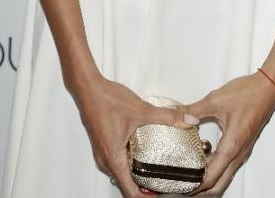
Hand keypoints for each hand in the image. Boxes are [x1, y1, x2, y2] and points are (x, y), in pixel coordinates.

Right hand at [69, 75, 192, 197]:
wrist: (87, 88)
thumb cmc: (106, 100)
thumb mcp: (141, 109)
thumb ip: (166, 116)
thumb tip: (186, 120)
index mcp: (114, 158)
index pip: (130, 192)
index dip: (147, 197)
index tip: (160, 194)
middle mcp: (105, 160)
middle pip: (126, 185)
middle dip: (144, 187)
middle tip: (162, 182)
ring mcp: (102, 153)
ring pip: (120, 173)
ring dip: (136, 175)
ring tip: (154, 169)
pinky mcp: (102, 144)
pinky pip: (116, 162)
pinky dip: (128, 163)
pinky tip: (140, 152)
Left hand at [185, 73, 274, 195]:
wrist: (268, 88)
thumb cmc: (247, 94)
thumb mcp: (215, 100)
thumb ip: (194, 110)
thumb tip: (178, 116)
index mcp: (231, 147)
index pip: (211, 178)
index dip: (194, 186)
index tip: (181, 185)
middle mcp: (238, 154)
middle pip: (218, 185)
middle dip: (201, 191)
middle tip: (183, 186)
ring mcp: (242, 152)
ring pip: (224, 177)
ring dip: (208, 181)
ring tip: (190, 175)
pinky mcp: (243, 146)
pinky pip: (228, 166)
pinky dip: (215, 170)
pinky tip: (203, 159)